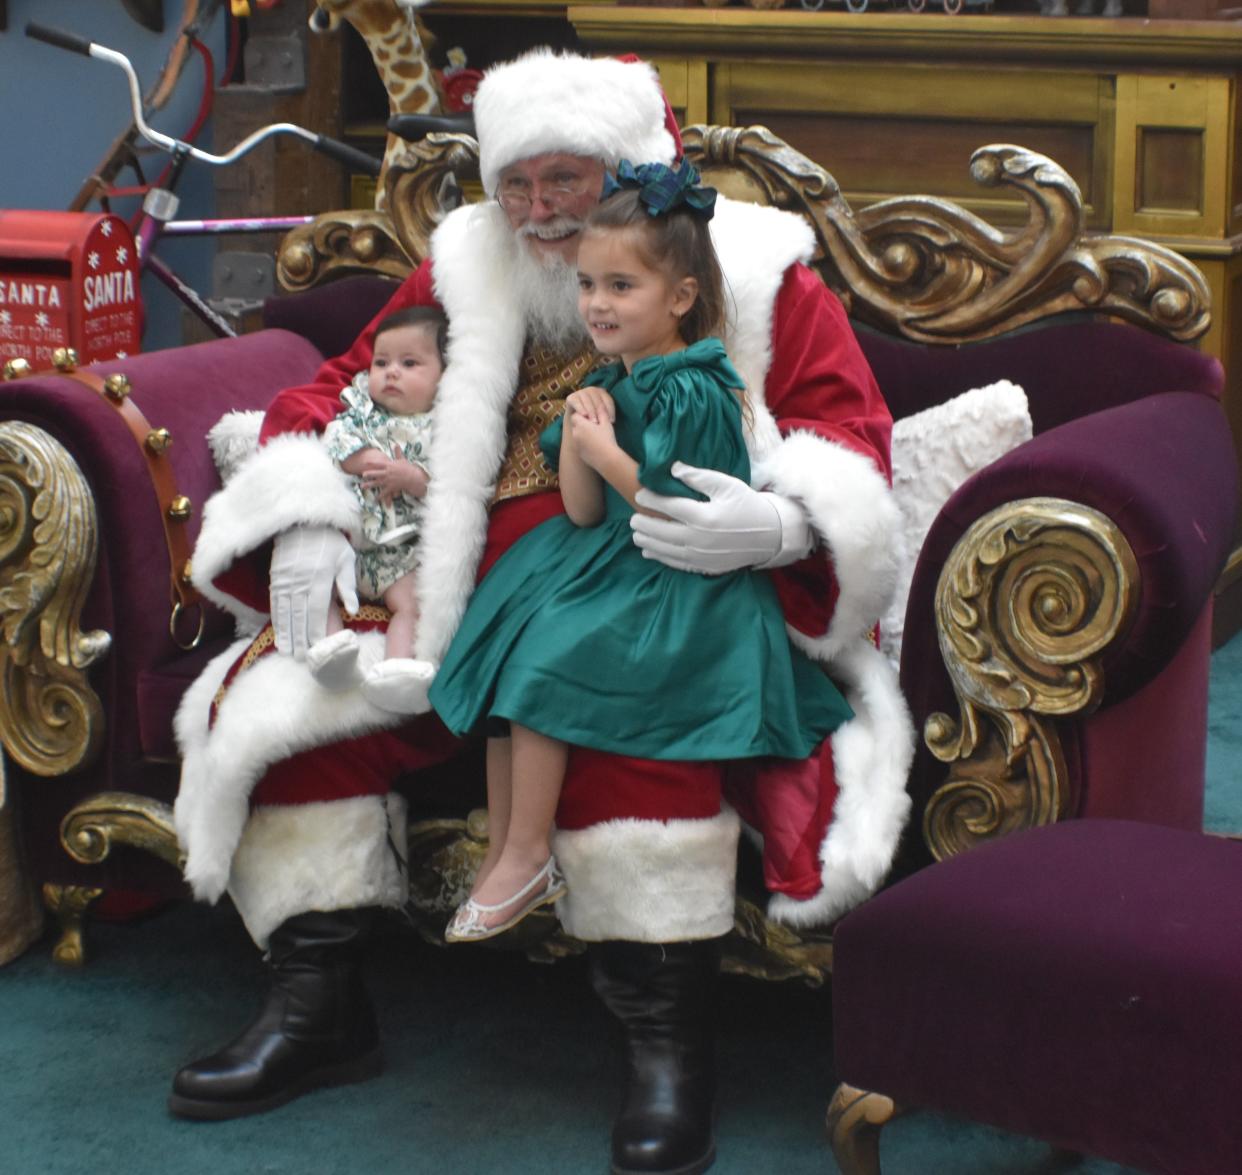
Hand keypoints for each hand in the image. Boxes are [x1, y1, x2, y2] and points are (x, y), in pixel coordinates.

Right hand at [270, 525, 359, 657]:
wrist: (304, 522)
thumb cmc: (330, 542)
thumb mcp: (346, 559)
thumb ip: (347, 585)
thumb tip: (354, 610)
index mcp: (320, 578)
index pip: (318, 611)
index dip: (317, 631)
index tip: (318, 648)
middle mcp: (301, 581)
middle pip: (299, 616)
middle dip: (300, 639)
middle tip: (301, 659)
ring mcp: (285, 580)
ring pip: (285, 613)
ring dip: (286, 634)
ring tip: (288, 652)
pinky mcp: (276, 578)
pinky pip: (275, 603)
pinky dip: (276, 620)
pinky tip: (278, 633)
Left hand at [362, 456, 428, 504]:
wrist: (414, 478)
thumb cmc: (408, 468)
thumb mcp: (402, 459)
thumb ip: (397, 452)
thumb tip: (396, 444)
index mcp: (389, 465)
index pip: (378, 463)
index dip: (371, 463)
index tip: (365, 462)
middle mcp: (387, 473)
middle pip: (375, 473)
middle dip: (368, 474)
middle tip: (362, 475)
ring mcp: (389, 481)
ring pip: (377, 483)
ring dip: (369, 485)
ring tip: (362, 486)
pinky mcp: (391, 487)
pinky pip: (384, 492)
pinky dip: (380, 496)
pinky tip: (375, 498)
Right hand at [566, 387, 615, 424]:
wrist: (575, 422)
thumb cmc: (592, 420)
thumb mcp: (601, 418)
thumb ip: (607, 416)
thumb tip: (612, 421)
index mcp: (602, 393)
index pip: (608, 400)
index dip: (610, 410)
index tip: (612, 422)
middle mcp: (591, 390)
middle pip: (597, 399)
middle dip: (600, 411)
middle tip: (602, 422)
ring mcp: (581, 392)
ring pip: (587, 400)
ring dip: (591, 410)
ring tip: (593, 421)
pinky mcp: (571, 397)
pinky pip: (577, 402)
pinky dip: (580, 408)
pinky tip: (584, 415)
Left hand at [567, 410, 618, 471]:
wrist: (607, 459)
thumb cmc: (607, 439)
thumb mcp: (606, 423)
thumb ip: (602, 413)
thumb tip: (600, 405)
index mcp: (580, 424)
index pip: (575, 415)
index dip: (583, 415)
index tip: (591, 417)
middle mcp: (575, 433)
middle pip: (575, 425)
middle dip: (582, 424)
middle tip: (594, 426)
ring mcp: (576, 444)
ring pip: (577, 436)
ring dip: (583, 434)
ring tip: (595, 437)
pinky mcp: (579, 453)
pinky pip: (580, 445)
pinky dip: (585, 444)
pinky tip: (595, 446)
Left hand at [630, 462, 810, 574]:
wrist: (769, 535)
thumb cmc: (747, 505)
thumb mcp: (727, 485)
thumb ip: (699, 476)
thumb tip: (673, 468)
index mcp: (704, 516)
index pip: (669, 506)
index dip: (651, 499)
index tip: (640, 493)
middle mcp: (699, 539)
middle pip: (661, 530)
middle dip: (643, 522)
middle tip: (633, 516)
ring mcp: (700, 556)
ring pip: (664, 549)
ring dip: (647, 540)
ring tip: (636, 532)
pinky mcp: (704, 567)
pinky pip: (675, 563)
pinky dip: (659, 556)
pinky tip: (649, 550)